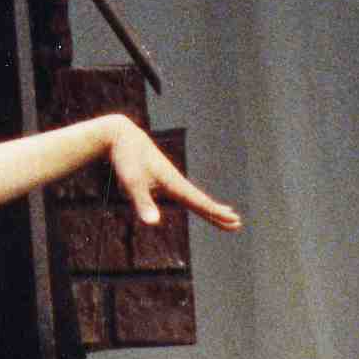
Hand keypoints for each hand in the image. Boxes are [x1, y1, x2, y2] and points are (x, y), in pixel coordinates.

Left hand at [97, 114, 239, 235]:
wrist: (120, 135)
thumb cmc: (126, 158)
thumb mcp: (132, 182)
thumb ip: (143, 203)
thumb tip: (153, 223)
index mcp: (173, 183)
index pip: (199, 202)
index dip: (216, 213)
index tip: (234, 221)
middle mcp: (174, 181)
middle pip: (200, 201)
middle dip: (218, 213)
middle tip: (237, 223)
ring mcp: (169, 178)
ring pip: (193, 196)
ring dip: (209, 207)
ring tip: (225, 213)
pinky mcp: (160, 177)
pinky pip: (182, 193)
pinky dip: (194, 200)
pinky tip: (197, 203)